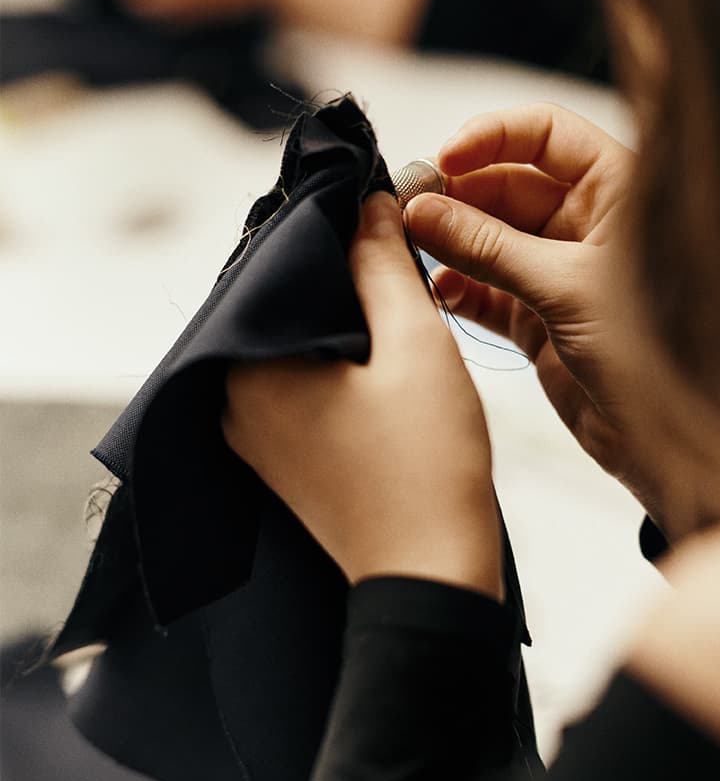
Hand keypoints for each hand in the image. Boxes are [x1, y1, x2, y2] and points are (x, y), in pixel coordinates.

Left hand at [223, 193, 502, 598]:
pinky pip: (291, 383)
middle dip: (329, 273)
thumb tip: (370, 205)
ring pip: (287, 344)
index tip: (372, 212)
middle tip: (385, 249)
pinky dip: (326, 359)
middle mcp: (230, 398)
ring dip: (331, 316)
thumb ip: (383, 264)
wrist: (429, 575)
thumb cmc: (426, 463)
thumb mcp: (416, 344)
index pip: (275, 265)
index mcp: (248, 365)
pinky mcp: (276, 458)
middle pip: (277, 305)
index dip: (328, 230)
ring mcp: (249, 435)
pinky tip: (371, 351)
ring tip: (385, 293)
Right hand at [405, 104, 680, 528]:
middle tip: (412, 206)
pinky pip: (488, 290)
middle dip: (458, 194)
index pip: (546, 135)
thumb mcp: (568, 288)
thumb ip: (490, 248)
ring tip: (416, 246)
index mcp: (618, 191)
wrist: (675, 442)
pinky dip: (461, 290)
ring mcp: (561, 271)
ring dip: (452, 242)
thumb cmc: (659, 354)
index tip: (445, 158)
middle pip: (507, 184)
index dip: (492, 138)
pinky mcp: (540, 318)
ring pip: (492, 239)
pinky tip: (441, 293)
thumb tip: (425, 211)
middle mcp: (588, 224)